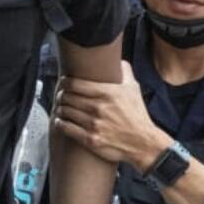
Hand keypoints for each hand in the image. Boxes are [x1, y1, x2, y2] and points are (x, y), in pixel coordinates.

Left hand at [53, 60, 167, 168]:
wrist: (143, 143)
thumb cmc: (137, 115)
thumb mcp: (134, 89)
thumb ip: (124, 71)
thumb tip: (117, 60)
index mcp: (107, 93)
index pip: (74, 84)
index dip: (64, 82)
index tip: (63, 83)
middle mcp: (99, 108)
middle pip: (67, 97)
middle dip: (61, 95)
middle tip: (61, 96)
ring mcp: (94, 124)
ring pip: (65, 111)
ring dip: (60, 109)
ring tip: (61, 107)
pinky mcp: (90, 139)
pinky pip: (66, 128)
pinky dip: (60, 123)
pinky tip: (60, 121)